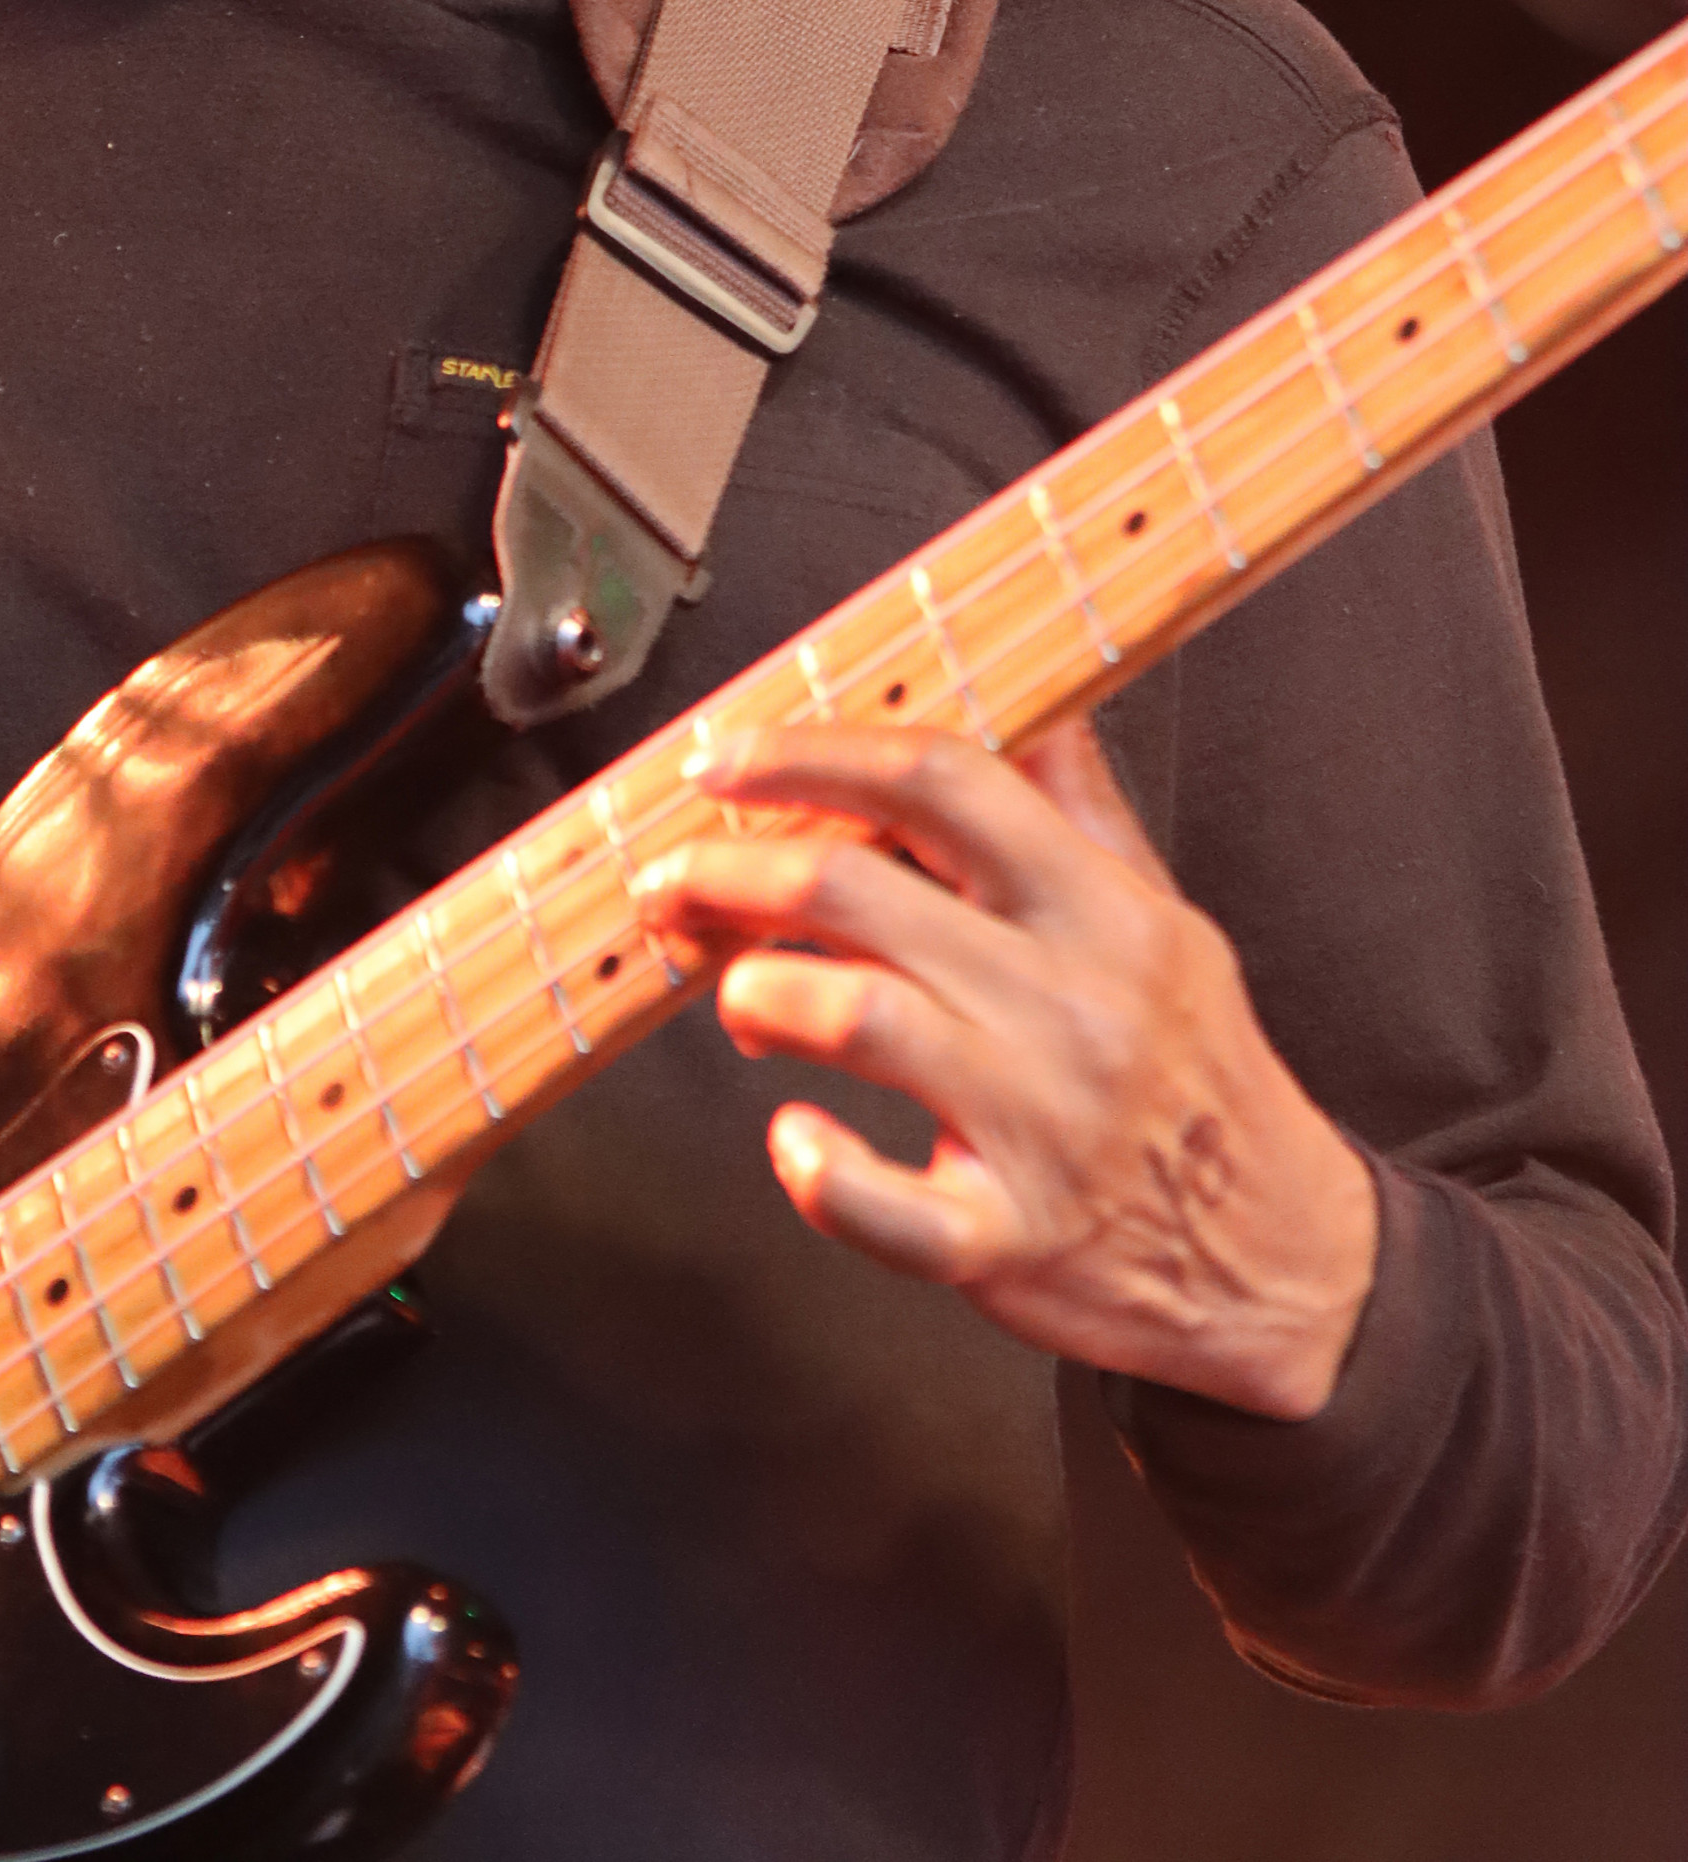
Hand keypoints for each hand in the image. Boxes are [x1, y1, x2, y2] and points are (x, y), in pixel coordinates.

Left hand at [645, 719, 1376, 1419]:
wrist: (1284, 1260)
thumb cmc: (1193, 1073)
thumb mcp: (1160, 918)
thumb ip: (1078, 809)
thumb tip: (1032, 698)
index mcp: (1098, 907)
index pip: (942, 780)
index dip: (814, 753)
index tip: (726, 758)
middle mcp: (1068, 1002)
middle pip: (860, 890)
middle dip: (733, 870)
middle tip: (676, 881)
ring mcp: (1041, 1125)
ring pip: (858, 1017)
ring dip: (760, 993)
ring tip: (741, 997)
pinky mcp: (1012, 1240)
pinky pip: (889, 1209)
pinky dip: (821, 1172)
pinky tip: (795, 1141)